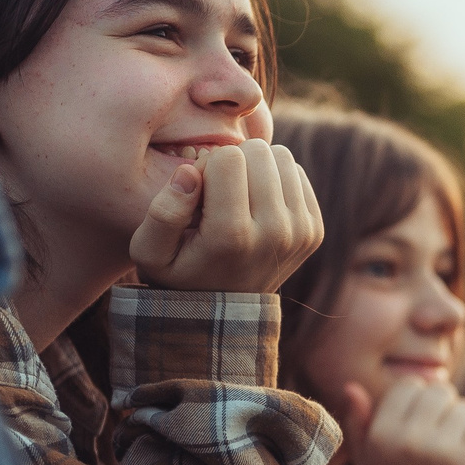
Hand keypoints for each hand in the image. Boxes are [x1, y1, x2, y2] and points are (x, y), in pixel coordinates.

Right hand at [131, 140, 323, 292]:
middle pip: (258, 151)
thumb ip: (161, 212)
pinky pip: (295, 172)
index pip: (228, 157)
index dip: (207, 165)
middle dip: (233, 162)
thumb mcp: (149, 252)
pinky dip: (275, 180)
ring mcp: (300, 232)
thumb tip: (189, 172)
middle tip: (219, 192)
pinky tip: (256, 205)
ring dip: (256, 168)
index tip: (199, 192)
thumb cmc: (181, 272)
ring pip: (281, 157)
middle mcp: (274, 234)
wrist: (224, 312)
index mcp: (232, 236)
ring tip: (238, 197)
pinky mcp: (314, 230)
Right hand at [337, 377, 464, 464]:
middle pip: (440, 392)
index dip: (420, 401)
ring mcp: (441, 452)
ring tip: (456, 452)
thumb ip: (357, 426)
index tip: (423, 425)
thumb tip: (352, 387)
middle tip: (443, 439)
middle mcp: (408, 441)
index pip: (409, 386)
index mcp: (380, 438)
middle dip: (445, 411)